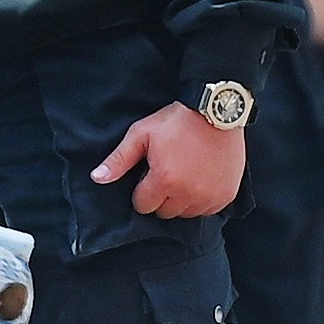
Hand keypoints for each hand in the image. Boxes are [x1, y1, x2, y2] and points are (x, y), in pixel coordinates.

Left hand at [94, 102, 246, 221]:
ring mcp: (209, 196)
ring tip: (184, 175)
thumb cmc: (176, 120)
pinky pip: (208, 210)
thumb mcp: (142, 134)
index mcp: (164, 180)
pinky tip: (201, 180)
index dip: (143, 190)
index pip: (143, 205)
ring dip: (181, 200)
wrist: (217, 110)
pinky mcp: (226, 195)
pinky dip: (202, 200)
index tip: (150, 174)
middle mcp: (188, 194)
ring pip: (186, 214)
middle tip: (167, 173)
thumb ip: (119, 159)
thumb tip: (97, 178)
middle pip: (164, 212)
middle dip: (161, 196)